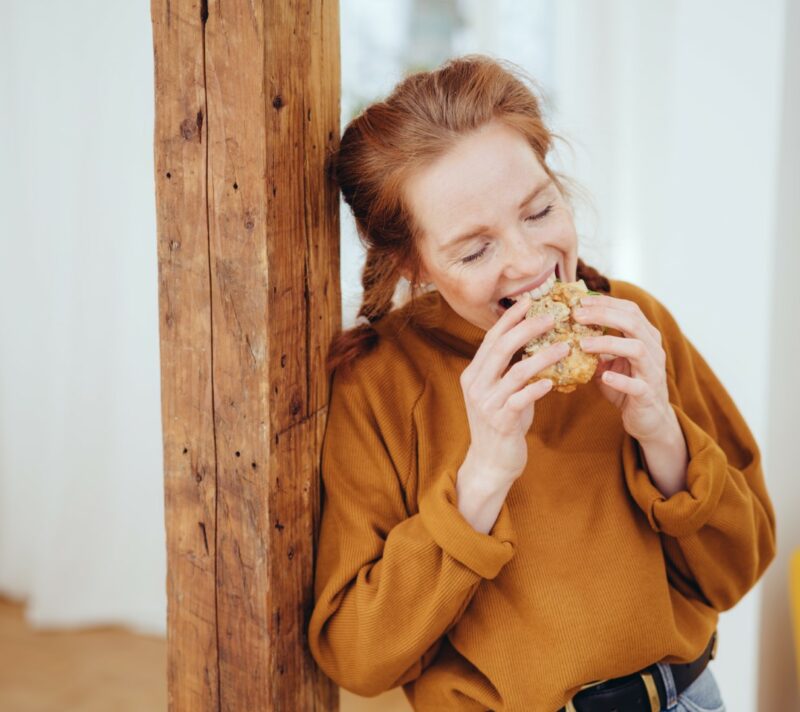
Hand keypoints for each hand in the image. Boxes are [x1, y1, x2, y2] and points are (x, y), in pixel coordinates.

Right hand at [458, 296, 568, 487]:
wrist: (491, 463)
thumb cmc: (502, 423)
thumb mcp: (501, 392)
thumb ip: (509, 370)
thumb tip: (535, 343)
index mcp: (474, 373)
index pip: (491, 338)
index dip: (509, 318)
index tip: (528, 300)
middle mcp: (475, 385)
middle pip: (501, 348)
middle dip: (527, 328)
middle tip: (552, 316)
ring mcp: (486, 403)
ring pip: (515, 371)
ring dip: (542, 356)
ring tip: (564, 346)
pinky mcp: (501, 421)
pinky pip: (521, 399)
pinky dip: (537, 387)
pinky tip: (552, 381)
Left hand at [572, 294, 677, 442]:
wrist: (649, 420)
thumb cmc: (628, 387)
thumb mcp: (610, 363)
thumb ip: (596, 347)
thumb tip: (567, 331)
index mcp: (646, 337)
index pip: (630, 310)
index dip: (605, 303)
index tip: (580, 301)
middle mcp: (653, 350)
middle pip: (632, 323)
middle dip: (603, 315)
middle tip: (577, 316)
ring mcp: (652, 372)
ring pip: (637, 349)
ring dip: (608, 343)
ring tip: (583, 344)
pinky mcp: (648, 395)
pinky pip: (637, 385)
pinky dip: (620, 379)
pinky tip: (604, 376)